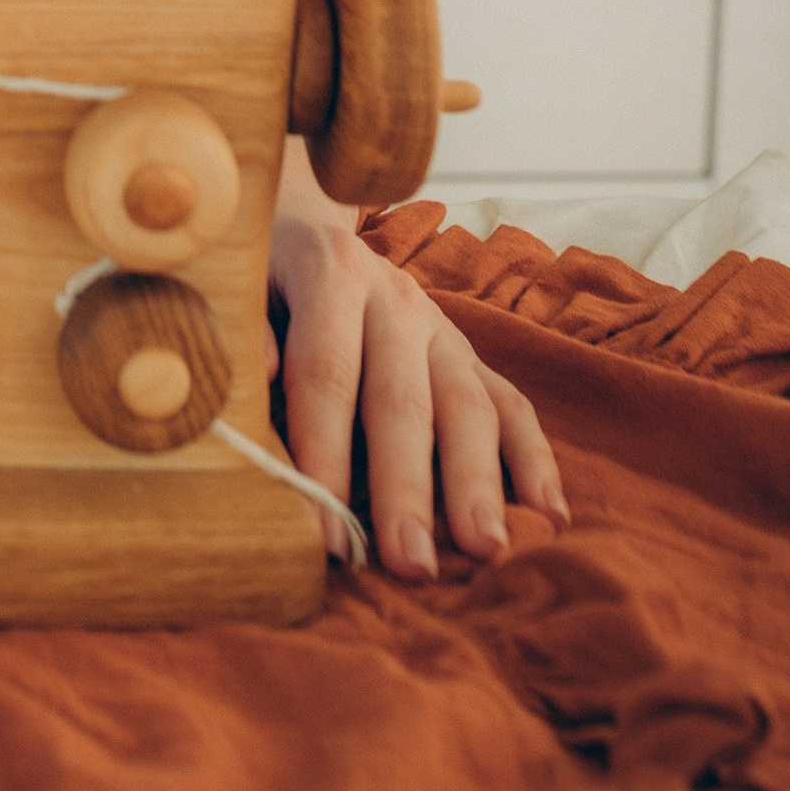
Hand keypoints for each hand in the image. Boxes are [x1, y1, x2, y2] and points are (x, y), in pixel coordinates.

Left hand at [265, 191, 565, 581]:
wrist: (311, 228)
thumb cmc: (264, 281)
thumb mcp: (242, 290)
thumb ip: (249, 335)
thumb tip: (253, 380)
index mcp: (330, 275)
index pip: (327, 373)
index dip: (326, 454)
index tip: (328, 531)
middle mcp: (395, 299)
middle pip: (403, 400)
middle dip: (407, 487)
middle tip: (411, 562)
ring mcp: (442, 328)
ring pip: (468, 405)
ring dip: (478, 482)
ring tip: (486, 548)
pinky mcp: (472, 355)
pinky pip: (512, 405)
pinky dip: (535, 459)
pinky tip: (548, 513)